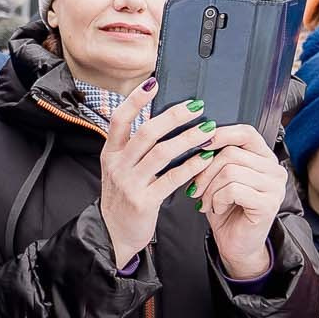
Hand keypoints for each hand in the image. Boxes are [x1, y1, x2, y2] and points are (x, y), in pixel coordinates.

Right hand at [96, 83, 221, 268]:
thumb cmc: (123, 198)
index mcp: (110, 153)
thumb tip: (160, 120)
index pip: (119, 119)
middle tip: (196, 106)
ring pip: (162, 153)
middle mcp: (118, 165)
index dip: (136, 100)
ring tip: (208, 129)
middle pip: (147, 133)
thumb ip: (133, 147)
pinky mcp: (144, 201)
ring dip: (188, 139)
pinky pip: (171, 179)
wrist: (113, 234)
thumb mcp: (119, 169)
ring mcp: (130, 183)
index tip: (153, 83)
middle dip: (174, 116)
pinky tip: (206, 157)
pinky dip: (191, 166)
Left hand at [188, 123, 285, 281]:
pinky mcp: (268, 203)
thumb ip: (216, 158)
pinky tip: (218, 208)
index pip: (246, 133)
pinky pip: (233, 189)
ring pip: (230, 170)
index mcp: (264, 159)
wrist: (236, 244)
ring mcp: (274, 187)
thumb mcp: (218, 179)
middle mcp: (274, 170)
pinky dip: (217, 199)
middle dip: (205, 171)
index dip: (221, 134)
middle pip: (231, 153)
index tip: (201, 144)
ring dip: (209, 188)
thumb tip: (198, 139)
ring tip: (207, 201)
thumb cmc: (227, 210)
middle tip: (196, 188)